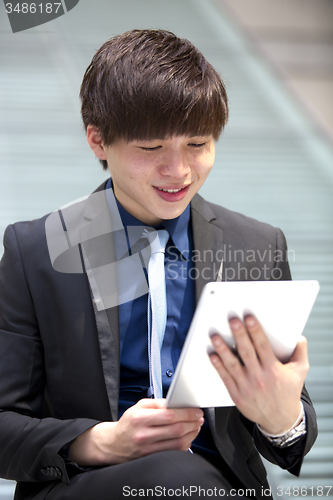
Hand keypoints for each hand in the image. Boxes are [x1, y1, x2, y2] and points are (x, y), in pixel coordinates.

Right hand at [69, 398, 203, 465]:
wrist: (113, 444)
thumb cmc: (128, 423)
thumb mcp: (139, 406)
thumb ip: (158, 403)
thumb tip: (176, 403)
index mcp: (140, 419)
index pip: (169, 416)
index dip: (187, 413)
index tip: (196, 411)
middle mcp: (144, 435)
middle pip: (176, 430)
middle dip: (192, 423)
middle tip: (199, 418)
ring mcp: (148, 449)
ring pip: (177, 443)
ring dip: (192, 434)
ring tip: (196, 426)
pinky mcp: (152, 458)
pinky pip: (174, 452)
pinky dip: (185, 444)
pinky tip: (188, 437)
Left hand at [209, 315, 308, 434]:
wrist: (280, 420)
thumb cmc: (288, 393)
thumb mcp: (300, 372)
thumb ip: (300, 352)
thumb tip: (298, 336)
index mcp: (274, 370)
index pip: (263, 346)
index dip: (255, 331)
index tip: (249, 319)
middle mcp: (259, 377)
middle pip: (247, 352)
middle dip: (239, 335)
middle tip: (232, 321)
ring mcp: (247, 386)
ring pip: (232, 364)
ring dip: (223, 349)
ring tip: (216, 336)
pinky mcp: (237, 394)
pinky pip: (225, 378)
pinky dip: (218, 366)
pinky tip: (213, 355)